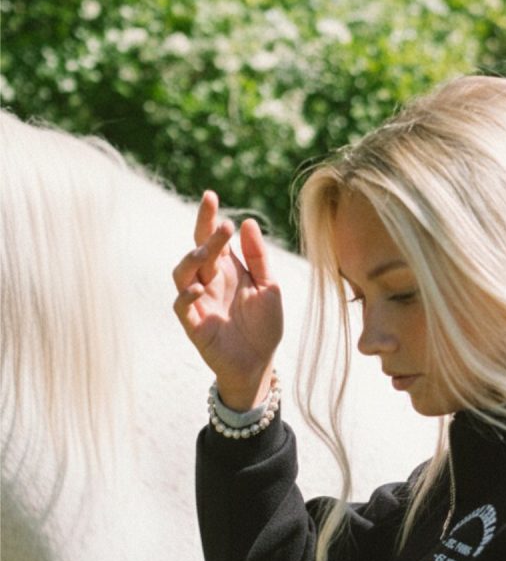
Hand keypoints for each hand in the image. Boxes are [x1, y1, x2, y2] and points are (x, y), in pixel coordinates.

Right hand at [173, 191, 283, 410]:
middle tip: (221, 225)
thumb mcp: (270, 287)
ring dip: (192, 260)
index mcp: (226, 270)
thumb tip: (248, 222)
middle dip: (203, 234)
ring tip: (206, 253)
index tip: (210, 196)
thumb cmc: (264, 326)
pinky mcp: (194, 324)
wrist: (259, 364)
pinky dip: (186, 295)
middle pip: (197, 250)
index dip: (208, 217)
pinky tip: (198, 288)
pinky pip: (181, 306)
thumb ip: (259, 257)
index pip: (212, 238)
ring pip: (181, 274)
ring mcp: (198, 302)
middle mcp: (209, 282)